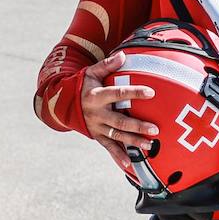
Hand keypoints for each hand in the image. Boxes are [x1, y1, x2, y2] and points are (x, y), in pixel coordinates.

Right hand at [80, 51, 158, 168]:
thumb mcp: (91, 73)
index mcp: (97, 96)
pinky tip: (129, 164)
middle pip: (119, 121)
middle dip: (137, 126)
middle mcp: (96, 113)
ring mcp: (97, 127)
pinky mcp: (97, 136)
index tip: (151, 92)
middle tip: (154, 129)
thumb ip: (106, 65)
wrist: (64, 103)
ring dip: (133, 141)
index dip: (134, 92)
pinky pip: (108, 147)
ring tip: (149, 145)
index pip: (118, 93)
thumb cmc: (84, 86)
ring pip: (116, 136)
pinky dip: (118, 156)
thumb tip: (123, 55)